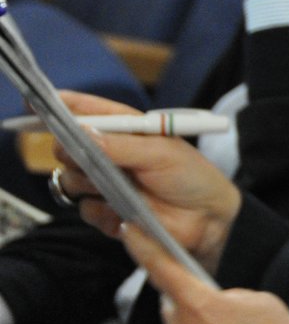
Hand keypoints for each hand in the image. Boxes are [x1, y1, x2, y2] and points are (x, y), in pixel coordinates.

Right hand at [53, 93, 240, 271]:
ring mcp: (107, 185)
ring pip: (69, 180)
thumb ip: (121, 144)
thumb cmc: (193, 178)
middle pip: (66, 147)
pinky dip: (100, 211)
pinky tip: (123, 212)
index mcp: (128, 133)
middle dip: (68, 150)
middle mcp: (112, 157)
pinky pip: (85, 210)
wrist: (211, 220)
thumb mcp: (162, 153)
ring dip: (84, 182)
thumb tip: (81, 133)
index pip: (90, 114)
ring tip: (113, 186)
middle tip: (83, 156)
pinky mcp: (108, 214)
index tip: (41, 103)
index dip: (64, 107)